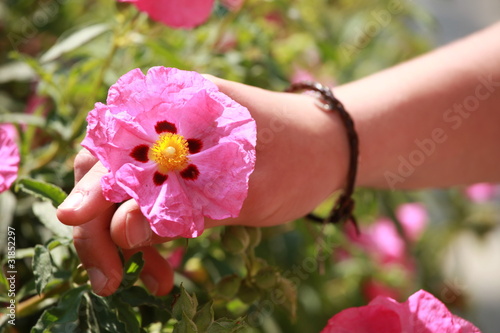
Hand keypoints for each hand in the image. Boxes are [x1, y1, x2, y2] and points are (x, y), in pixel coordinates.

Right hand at [57, 77, 348, 295]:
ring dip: (123, 238)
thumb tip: (122, 231)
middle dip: (100, 226)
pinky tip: (162, 268)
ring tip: (147, 281)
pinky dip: (148, 237)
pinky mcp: (180, 171)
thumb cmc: (298, 161)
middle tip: (109, 278)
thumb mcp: (248, 190)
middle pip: (105, 170)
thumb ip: (186, 208)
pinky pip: (149, 204)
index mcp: (176, 106)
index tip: (78, 228)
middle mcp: (164, 121)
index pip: (111, 146)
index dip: (90, 188)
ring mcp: (170, 146)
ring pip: (122, 193)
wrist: (329, 150)